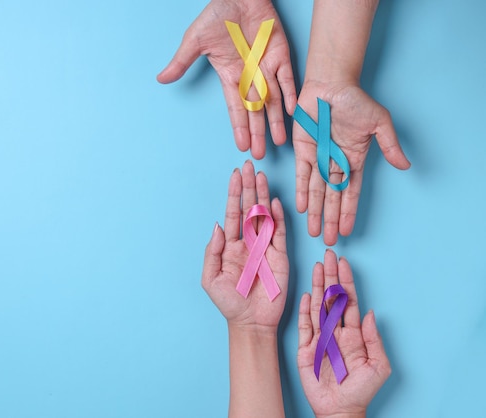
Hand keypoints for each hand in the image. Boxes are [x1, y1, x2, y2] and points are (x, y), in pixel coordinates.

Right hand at [157, 0, 295, 158]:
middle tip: (260, 155)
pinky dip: (290, 94)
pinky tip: (291, 112)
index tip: (241, 146)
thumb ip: (182, 62)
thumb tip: (161, 79)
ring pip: (273, 100)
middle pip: (255, 111)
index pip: (236, 108)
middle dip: (258, 133)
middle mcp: (250, 77)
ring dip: (276, 121)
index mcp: (230, 77)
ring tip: (279, 142)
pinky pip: (287, 78)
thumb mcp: (195, 40)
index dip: (239, 127)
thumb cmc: (217, 16)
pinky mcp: (281, 55)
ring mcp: (266, 67)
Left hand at [201, 160, 288, 330]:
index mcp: (231, 244)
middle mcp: (248, 241)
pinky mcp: (280, 256)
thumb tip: (217, 224)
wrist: (250, 323)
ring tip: (261, 176)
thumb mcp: (211, 278)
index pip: (233, 213)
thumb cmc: (229, 302)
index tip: (235, 174)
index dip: (234, 194)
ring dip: (263, 196)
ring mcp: (265, 247)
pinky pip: (280, 233)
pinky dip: (278, 217)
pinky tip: (274, 202)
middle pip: (249, 208)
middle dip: (249, 187)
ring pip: (264, 215)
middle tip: (249, 165)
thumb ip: (212, 251)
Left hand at [293, 82, 410, 244]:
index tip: (346, 231)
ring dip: (316, 211)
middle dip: (330, 219)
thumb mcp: (379, 123)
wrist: (331, 83)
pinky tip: (301, 208)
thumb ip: (390, 145)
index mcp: (354, 158)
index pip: (351, 191)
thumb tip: (406, 166)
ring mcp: (318, 156)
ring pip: (316, 190)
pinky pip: (302, 174)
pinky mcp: (302, 149)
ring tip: (315, 231)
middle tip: (328, 240)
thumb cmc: (356, 101)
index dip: (348, 211)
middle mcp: (335, 162)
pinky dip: (301, 190)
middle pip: (332, 197)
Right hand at [297, 249, 390, 417]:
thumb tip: (368, 313)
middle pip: (331, 298)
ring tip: (317, 267)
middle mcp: (335, 331)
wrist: (340, 409)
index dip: (346, 282)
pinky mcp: (305, 347)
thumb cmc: (361, 390)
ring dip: (318, 286)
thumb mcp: (378, 366)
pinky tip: (307, 293)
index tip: (344, 263)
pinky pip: (305, 325)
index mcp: (353, 334)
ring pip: (317, 306)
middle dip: (331, 276)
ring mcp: (319, 338)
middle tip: (328, 255)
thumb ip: (374, 339)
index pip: (348, 301)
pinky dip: (305, 309)